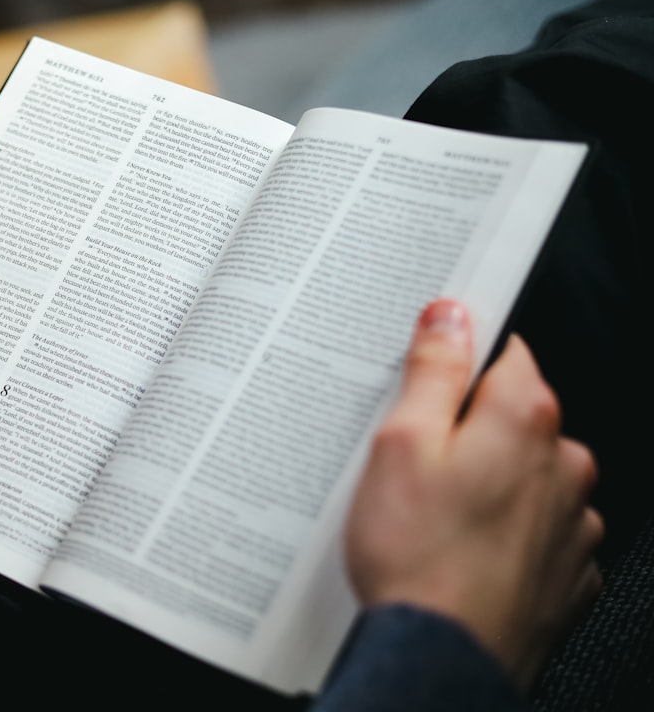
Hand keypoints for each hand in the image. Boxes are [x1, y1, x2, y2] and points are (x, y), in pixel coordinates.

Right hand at [345, 299, 602, 689]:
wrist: (442, 656)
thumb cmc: (417, 557)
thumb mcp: (400, 443)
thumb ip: (433, 370)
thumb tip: (451, 316)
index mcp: (523, 419)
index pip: (504, 352)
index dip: (459, 363)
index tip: (428, 385)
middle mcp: (562, 464)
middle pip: (512, 416)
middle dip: (466, 429)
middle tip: (413, 464)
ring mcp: (571, 521)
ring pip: (524, 475)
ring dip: (487, 482)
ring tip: (431, 516)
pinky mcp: (567, 569)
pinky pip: (535, 528)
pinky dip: (503, 531)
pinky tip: (459, 548)